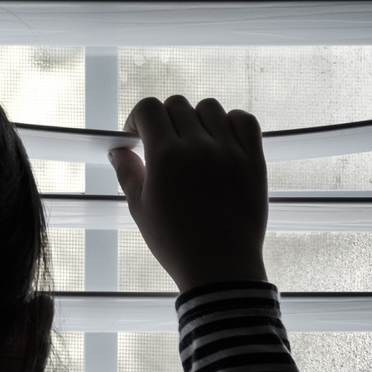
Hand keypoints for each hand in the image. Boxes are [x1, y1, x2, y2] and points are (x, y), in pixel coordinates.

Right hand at [108, 96, 268, 291]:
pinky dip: (231, 121)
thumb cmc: (176, 243)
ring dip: (195, 118)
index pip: (148, 108)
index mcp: (165, 156)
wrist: (220, 266)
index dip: (137, 118)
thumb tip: (117, 150)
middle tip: (162, 143)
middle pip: (177, 104)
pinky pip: (245, 121)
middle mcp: (198, 146)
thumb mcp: (139, 209)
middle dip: (163, 119)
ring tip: (192, 142)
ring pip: (210, 107)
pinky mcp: (253, 160)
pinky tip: (220, 138)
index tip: (136, 135)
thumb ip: (127, 172)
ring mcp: (229, 151)